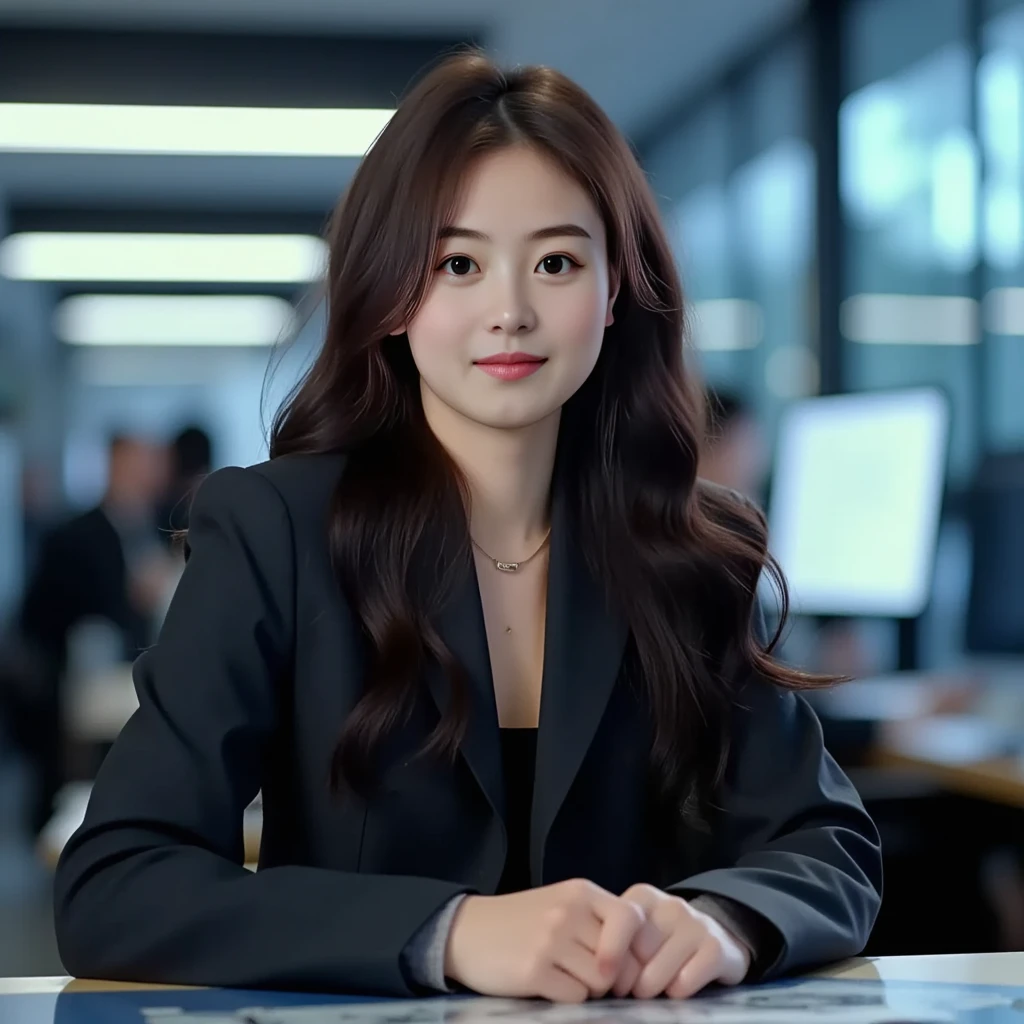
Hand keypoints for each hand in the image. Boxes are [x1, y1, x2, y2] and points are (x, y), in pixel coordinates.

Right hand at [444, 879, 647, 1001]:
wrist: (467, 931)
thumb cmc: (523, 922)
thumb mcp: (564, 906)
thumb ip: (600, 923)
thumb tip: (641, 961)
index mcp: (581, 892)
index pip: (633, 917)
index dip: (636, 948)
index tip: (621, 962)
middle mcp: (568, 912)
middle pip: (620, 960)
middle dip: (611, 977)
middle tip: (589, 975)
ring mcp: (550, 940)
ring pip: (600, 982)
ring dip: (588, 989)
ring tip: (563, 975)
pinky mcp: (533, 970)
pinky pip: (574, 998)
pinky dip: (565, 998)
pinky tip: (546, 983)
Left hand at [607, 884, 750, 999]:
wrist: (718, 937)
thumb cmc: (664, 938)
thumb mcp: (639, 929)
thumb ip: (616, 938)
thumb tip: (594, 971)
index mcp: (643, 897)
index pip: (616, 928)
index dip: (609, 960)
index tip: (608, 977)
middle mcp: (671, 905)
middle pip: (636, 956)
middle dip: (630, 979)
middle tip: (632, 986)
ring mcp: (696, 924)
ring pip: (657, 974)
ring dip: (652, 990)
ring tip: (653, 989)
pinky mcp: (716, 948)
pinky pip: (684, 983)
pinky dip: (676, 993)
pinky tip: (677, 987)